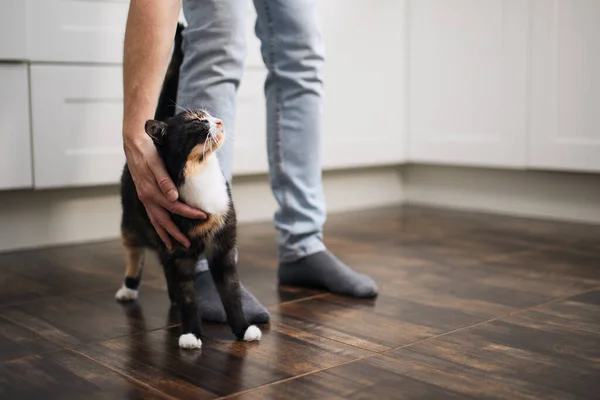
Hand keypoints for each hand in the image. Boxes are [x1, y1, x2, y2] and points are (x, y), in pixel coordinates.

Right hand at [124, 133, 206, 249]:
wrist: (133, 144)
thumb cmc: (147, 151)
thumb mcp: (156, 163)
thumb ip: (164, 181)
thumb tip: (174, 198)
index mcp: (151, 191)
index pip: (175, 207)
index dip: (190, 213)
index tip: (203, 216)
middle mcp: (147, 197)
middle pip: (163, 220)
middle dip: (175, 234)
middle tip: (187, 245)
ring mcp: (144, 197)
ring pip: (155, 221)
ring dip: (164, 234)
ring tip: (171, 246)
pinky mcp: (144, 194)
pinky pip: (151, 215)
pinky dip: (158, 224)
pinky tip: (162, 228)